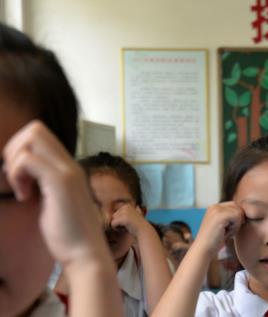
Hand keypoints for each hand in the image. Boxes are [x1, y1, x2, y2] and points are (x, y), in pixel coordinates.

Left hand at [2, 121, 108, 265]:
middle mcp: (70, 164)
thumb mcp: (54, 202)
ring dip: (15, 161)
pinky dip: (17, 175)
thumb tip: (26, 177)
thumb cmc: (69, 234)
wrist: (86, 253)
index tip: (20, 179)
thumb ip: (44, 185)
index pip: (41, 135)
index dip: (21, 150)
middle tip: (16, 180)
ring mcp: (68, 171)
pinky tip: (24, 196)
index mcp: (68, 168)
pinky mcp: (61, 183)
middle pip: (35, 129)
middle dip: (14, 150)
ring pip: (32, 137)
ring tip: (21, 188)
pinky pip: (28, 160)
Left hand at [111, 203, 146, 236]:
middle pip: (113, 216)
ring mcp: (124, 212)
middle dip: (119, 222)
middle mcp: (126, 207)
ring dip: (118, 226)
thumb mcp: (134, 216)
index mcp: (127, 205)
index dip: (121, 220)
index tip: (129, 222)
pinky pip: (113, 224)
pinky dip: (117, 228)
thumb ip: (132, 211)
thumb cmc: (138, 226)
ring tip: (127, 226)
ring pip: (113, 220)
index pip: (116, 213)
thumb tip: (137, 207)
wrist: (144, 232)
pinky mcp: (123, 218)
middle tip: (128, 225)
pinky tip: (125, 229)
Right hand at [194, 202, 243, 256]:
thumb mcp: (223, 226)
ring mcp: (216, 209)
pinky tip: (225, 234)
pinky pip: (237, 217)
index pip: (234, 206)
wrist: (203, 250)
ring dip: (236, 225)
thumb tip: (245, 214)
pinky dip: (235, 227)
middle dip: (237, 221)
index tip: (229, 229)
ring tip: (225, 233)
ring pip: (239, 212)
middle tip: (227, 232)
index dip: (236, 218)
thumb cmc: (214, 242)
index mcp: (214, 207)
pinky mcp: (220, 215)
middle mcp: (214, 206)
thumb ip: (230, 218)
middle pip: (237, 207)